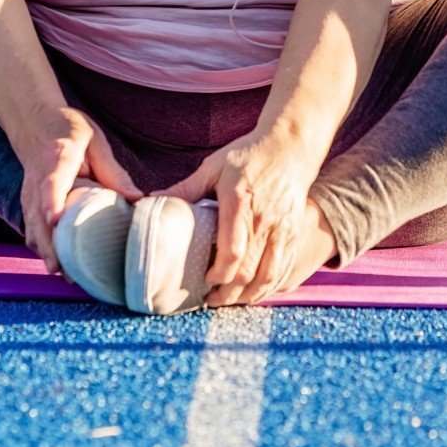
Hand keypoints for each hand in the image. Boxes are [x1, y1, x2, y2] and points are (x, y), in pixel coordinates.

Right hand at [13, 106, 140, 274]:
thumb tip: (137, 200)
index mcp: (57, 158)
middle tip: (61, 270)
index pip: (51, 183)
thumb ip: (113, 171)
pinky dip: (43, 249)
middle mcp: (37, 180)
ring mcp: (28, 195)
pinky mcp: (28, 206)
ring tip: (67, 276)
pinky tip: (61, 266)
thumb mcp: (95, 141)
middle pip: (37, 215)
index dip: (52, 202)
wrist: (34, 124)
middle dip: (47, 244)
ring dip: (45, 252)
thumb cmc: (69, 131)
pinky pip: (32, 231)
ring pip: (32, 228)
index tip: (55, 220)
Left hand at [169, 125, 330, 305]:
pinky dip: (267, 287)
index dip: (218, 273)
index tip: (205, 280)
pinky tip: (253, 292)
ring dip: (248, 295)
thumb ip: (186, 187)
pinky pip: (282, 270)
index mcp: (240, 203)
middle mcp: (264, 220)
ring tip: (229, 300)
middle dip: (228, 293)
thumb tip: (153, 199)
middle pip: (248, 272)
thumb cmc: (249, 155)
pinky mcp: (293, 233)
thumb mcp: (215, 166)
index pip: (232, 250)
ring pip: (267, 277)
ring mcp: (282, 229)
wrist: (290, 146)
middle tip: (210, 299)